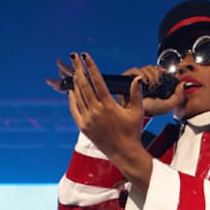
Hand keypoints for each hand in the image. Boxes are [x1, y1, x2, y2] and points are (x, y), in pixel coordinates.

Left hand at [64, 52, 154, 186]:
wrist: (124, 152)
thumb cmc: (132, 132)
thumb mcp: (137, 111)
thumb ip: (136, 93)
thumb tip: (137, 78)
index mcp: (109, 106)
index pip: (98, 81)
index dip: (91, 67)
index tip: (86, 56)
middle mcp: (96, 112)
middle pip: (84, 85)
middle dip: (78, 69)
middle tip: (74, 58)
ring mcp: (88, 120)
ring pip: (78, 96)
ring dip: (75, 82)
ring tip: (74, 72)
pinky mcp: (84, 127)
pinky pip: (75, 110)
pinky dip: (72, 99)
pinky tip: (72, 92)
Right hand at [121, 64, 184, 118]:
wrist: (136, 115)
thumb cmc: (149, 111)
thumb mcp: (168, 106)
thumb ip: (178, 96)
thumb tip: (182, 84)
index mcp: (154, 85)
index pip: (159, 71)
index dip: (162, 70)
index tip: (166, 73)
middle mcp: (145, 81)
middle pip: (153, 68)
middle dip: (157, 74)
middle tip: (158, 83)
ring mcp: (136, 79)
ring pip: (145, 68)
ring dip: (150, 76)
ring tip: (150, 86)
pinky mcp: (127, 79)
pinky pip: (135, 70)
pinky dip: (141, 74)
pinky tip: (144, 82)